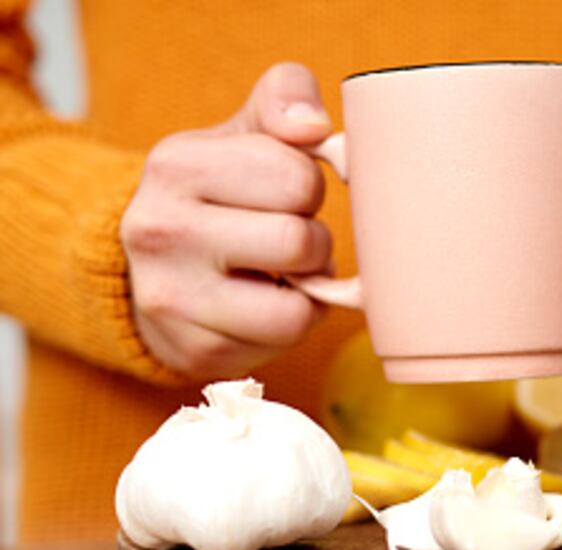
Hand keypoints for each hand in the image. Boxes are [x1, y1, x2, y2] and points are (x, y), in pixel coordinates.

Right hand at [121, 62, 333, 378]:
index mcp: (176, 163)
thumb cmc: (224, 194)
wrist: (158, 270)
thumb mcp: (247, 132)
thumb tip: (313, 125)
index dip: (309, 188)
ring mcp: (171, 297)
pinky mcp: (195, 349)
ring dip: (308, 289)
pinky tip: (264, 303)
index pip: (298, 178)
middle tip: (287, 238)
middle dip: (313, 242)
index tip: (284, 193)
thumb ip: (286, 99)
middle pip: (300, 242)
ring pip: (298, 305)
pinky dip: (293, 322)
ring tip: (278, 272)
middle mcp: (159, 230)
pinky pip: (286, 339)